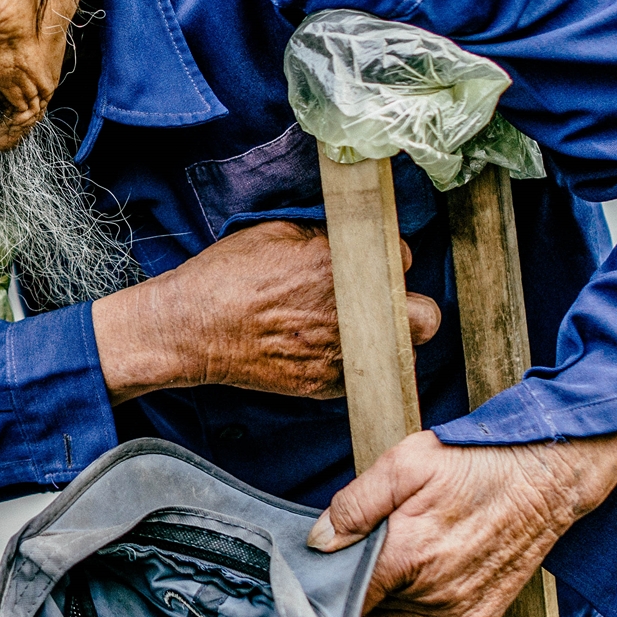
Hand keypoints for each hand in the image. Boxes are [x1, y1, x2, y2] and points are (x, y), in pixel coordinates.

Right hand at [92, 220, 440, 403]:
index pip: (403, 258)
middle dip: (412, 308)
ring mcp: (341, 355)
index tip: (373, 265)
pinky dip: (355, 365)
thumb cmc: (226, 276)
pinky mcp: (324, 385)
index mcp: (340, 264)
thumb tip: (352, 238)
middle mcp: (351, 313)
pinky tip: (328, 350)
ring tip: (358, 330)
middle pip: (426, 317)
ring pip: (401, 354)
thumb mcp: (274, 231)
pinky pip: (365, 377)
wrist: (189, 329)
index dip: (387, 261)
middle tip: (386, 303)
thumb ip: (325, 234)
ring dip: (388, 339)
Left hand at [307, 421, 616, 616]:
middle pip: (362, 614)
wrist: (543, 477)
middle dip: (339, 597)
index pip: (344, 593)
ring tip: (355, 590)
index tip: (304, 576)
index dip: (317, 588)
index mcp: (408, 555)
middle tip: (327, 576)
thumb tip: (318, 541)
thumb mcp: (404, 464)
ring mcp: (457, 614)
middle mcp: (432, 594)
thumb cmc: (473, 464)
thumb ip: (355, 505)